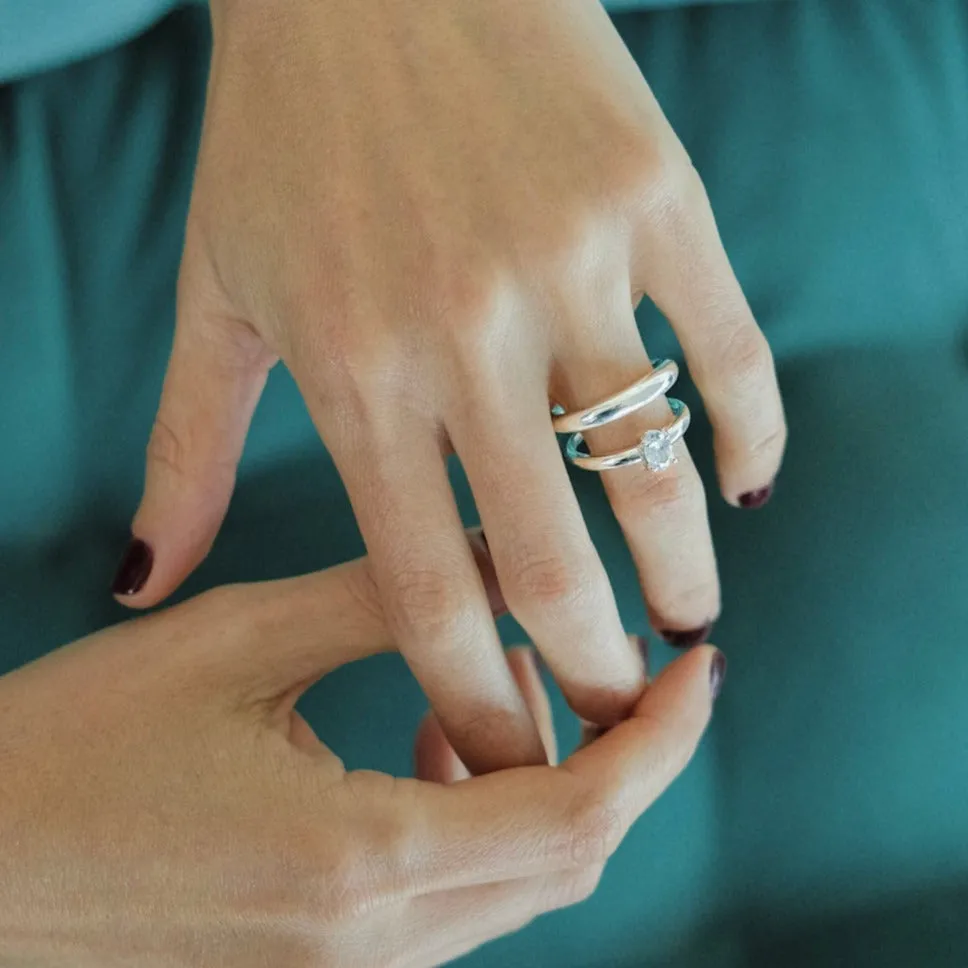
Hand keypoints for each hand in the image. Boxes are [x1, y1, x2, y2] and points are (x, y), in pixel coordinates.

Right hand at [1, 544, 720, 967]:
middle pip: (566, 853)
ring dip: (535, 778)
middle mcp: (368, 949)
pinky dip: (479, 818)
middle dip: (607, 747)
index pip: (579, 814)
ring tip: (477, 683)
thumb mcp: (231, 647)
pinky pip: (456, 901)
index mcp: (358, 865)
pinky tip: (422, 744)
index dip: (659, 739)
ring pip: (516, 879)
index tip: (696, 665)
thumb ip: (379, 599)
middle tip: (586, 648)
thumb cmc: (64, 756)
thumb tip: (490, 543)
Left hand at [117, 0, 781, 771]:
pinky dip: (753, 438)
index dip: (478, 704)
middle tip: (615, 703)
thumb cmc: (280, 135)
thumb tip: (141, 581)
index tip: (513, 755)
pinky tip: (743, 483)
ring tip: (686, 617)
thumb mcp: (216, 295)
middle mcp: (462, 331)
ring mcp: (567, 261)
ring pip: (656, 475)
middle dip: (596, 671)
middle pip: (556, 568)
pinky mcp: (650, 199)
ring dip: (685, 575)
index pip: (425, 597)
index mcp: (352, 373)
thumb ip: (182, 454)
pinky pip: (729, 354)